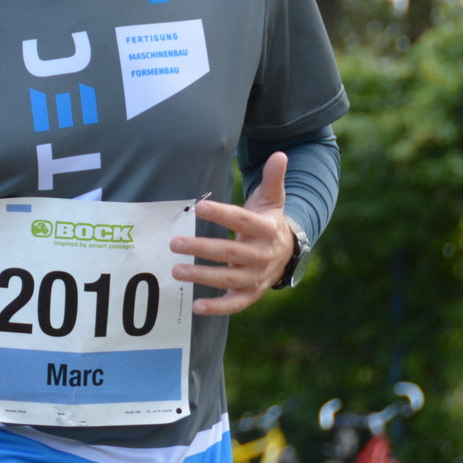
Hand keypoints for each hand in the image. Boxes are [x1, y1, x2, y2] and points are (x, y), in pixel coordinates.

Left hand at [170, 152, 293, 315]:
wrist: (288, 251)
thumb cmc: (269, 220)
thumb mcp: (272, 200)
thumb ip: (273, 178)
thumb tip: (280, 154)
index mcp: (266, 229)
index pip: (242, 220)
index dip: (222, 214)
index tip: (199, 207)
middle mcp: (262, 255)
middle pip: (230, 252)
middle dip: (201, 248)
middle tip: (174, 242)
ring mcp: (257, 277)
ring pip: (228, 279)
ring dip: (202, 276)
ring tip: (176, 270)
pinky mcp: (251, 294)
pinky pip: (235, 304)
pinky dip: (217, 308)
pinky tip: (195, 307)